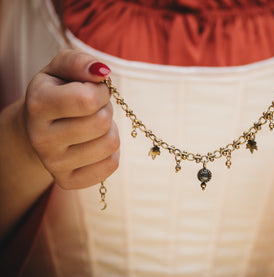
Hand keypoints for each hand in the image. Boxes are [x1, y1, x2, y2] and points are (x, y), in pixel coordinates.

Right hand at [25, 50, 119, 189]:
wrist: (37, 127)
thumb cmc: (56, 92)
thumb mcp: (61, 68)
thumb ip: (80, 62)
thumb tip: (102, 72)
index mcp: (38, 105)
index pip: (88, 100)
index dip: (100, 91)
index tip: (93, 90)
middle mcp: (41, 138)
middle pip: (102, 123)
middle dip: (105, 110)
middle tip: (92, 109)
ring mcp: (53, 164)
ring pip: (110, 144)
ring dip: (109, 130)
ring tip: (92, 125)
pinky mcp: (67, 181)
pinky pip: (110, 165)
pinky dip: (110, 151)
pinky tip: (94, 143)